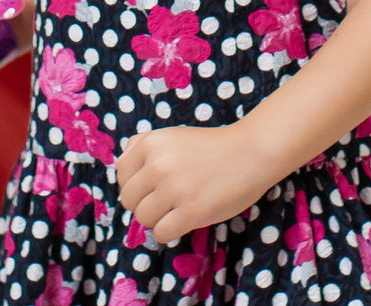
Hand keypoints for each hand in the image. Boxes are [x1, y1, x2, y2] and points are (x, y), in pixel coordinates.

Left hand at [116, 122, 284, 243]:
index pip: (121, 176)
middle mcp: (158, 165)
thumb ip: (142, 146)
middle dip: (144, 203)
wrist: (250, 153)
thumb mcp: (172, 136)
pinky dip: (169, 231)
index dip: (135, 184)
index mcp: (152, 144)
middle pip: (129, 200)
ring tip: (175, 209)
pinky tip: (183, 220)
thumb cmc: (211, 147)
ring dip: (157, 218)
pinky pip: (162, 233)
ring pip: (144, 218)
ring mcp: (175, 189)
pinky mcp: (191, 211)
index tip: (153, 185)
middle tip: (165, 200)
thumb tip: (120, 168)